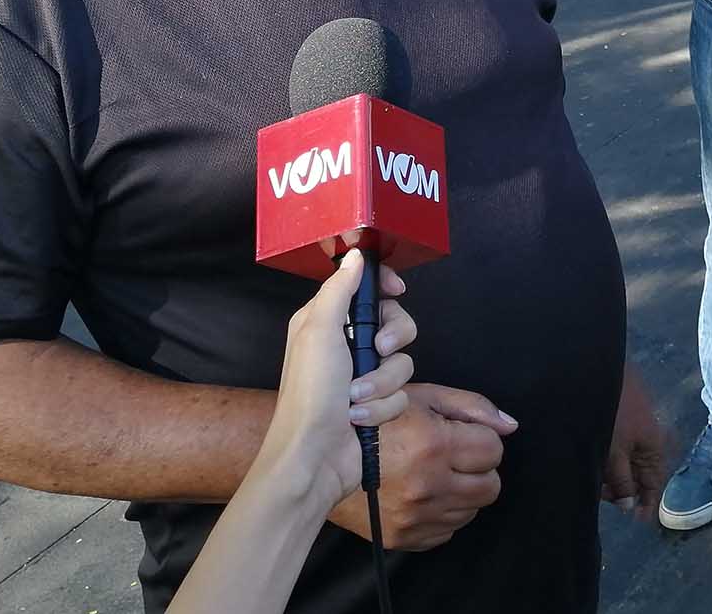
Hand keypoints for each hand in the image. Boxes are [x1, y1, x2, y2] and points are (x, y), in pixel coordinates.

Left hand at [252, 251, 418, 516]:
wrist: (314, 457)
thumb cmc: (310, 393)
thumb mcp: (318, 331)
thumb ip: (339, 289)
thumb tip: (356, 253)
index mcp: (326, 321)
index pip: (365, 288)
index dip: (385, 286)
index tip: (397, 290)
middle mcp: (346, 345)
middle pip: (394, 322)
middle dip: (392, 339)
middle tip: (378, 351)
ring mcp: (364, 376)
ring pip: (402, 361)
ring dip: (382, 383)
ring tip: (356, 399)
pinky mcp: (378, 403)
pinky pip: (401, 394)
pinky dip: (382, 407)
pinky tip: (361, 418)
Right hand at [326, 381, 516, 550]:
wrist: (320, 459)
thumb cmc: (373, 420)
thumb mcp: (423, 396)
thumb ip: (473, 408)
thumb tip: (510, 426)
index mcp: (434, 445)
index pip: (493, 450)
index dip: (481, 440)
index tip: (462, 436)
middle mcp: (428, 484)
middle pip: (490, 486)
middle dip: (478, 468)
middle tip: (453, 456)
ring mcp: (416, 516)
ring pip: (471, 510)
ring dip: (461, 491)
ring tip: (434, 473)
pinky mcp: (404, 537)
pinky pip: (446, 531)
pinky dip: (442, 513)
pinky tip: (422, 493)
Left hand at [600, 365, 668, 517]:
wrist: (595, 372)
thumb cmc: (609, 415)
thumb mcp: (614, 454)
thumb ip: (622, 482)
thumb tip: (631, 506)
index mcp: (653, 446)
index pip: (655, 481)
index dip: (647, 502)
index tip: (638, 521)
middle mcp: (648, 435)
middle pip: (640, 471)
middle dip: (624, 487)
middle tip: (604, 496)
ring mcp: (635, 423)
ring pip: (627, 457)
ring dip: (613, 472)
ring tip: (594, 478)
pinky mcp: (619, 413)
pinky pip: (618, 443)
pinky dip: (608, 455)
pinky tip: (593, 458)